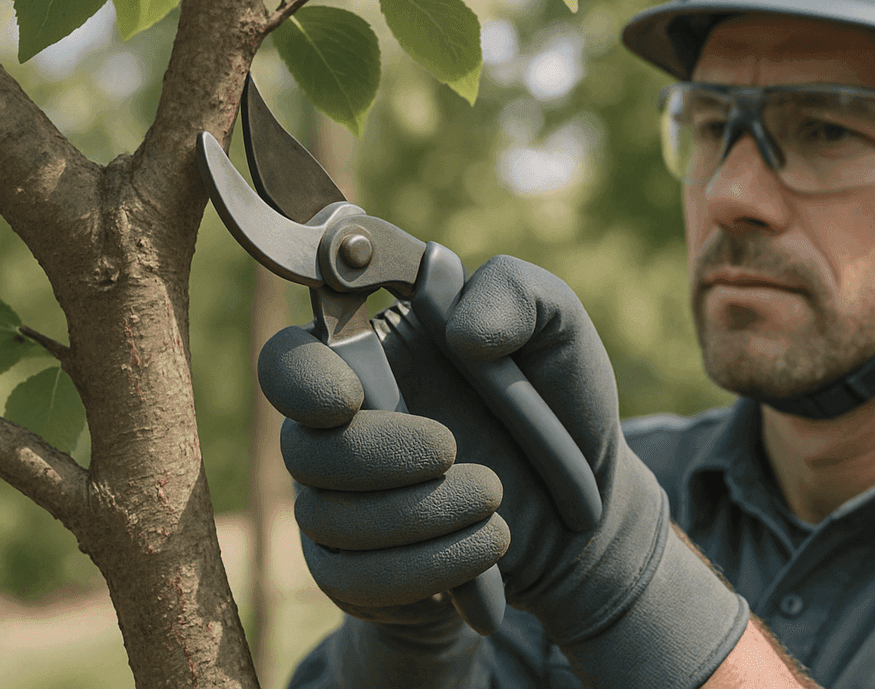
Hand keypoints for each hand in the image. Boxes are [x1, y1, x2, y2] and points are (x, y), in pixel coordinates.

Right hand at [263, 256, 748, 687]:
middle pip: (303, 451)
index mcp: (372, 355)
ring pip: (329, 521)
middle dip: (378, 457)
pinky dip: (425, 569)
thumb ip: (517, 293)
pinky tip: (485, 551)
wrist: (585, 514)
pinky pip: (353, 581)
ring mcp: (343, 503)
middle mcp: (343, 429)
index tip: (349, 399)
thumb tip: (461, 330)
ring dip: (420, 516)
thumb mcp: (560, 329)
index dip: (299, 381)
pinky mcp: (359, 570)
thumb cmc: (560, 404)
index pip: (288, 362)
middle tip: (454, 449)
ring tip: (495, 501)